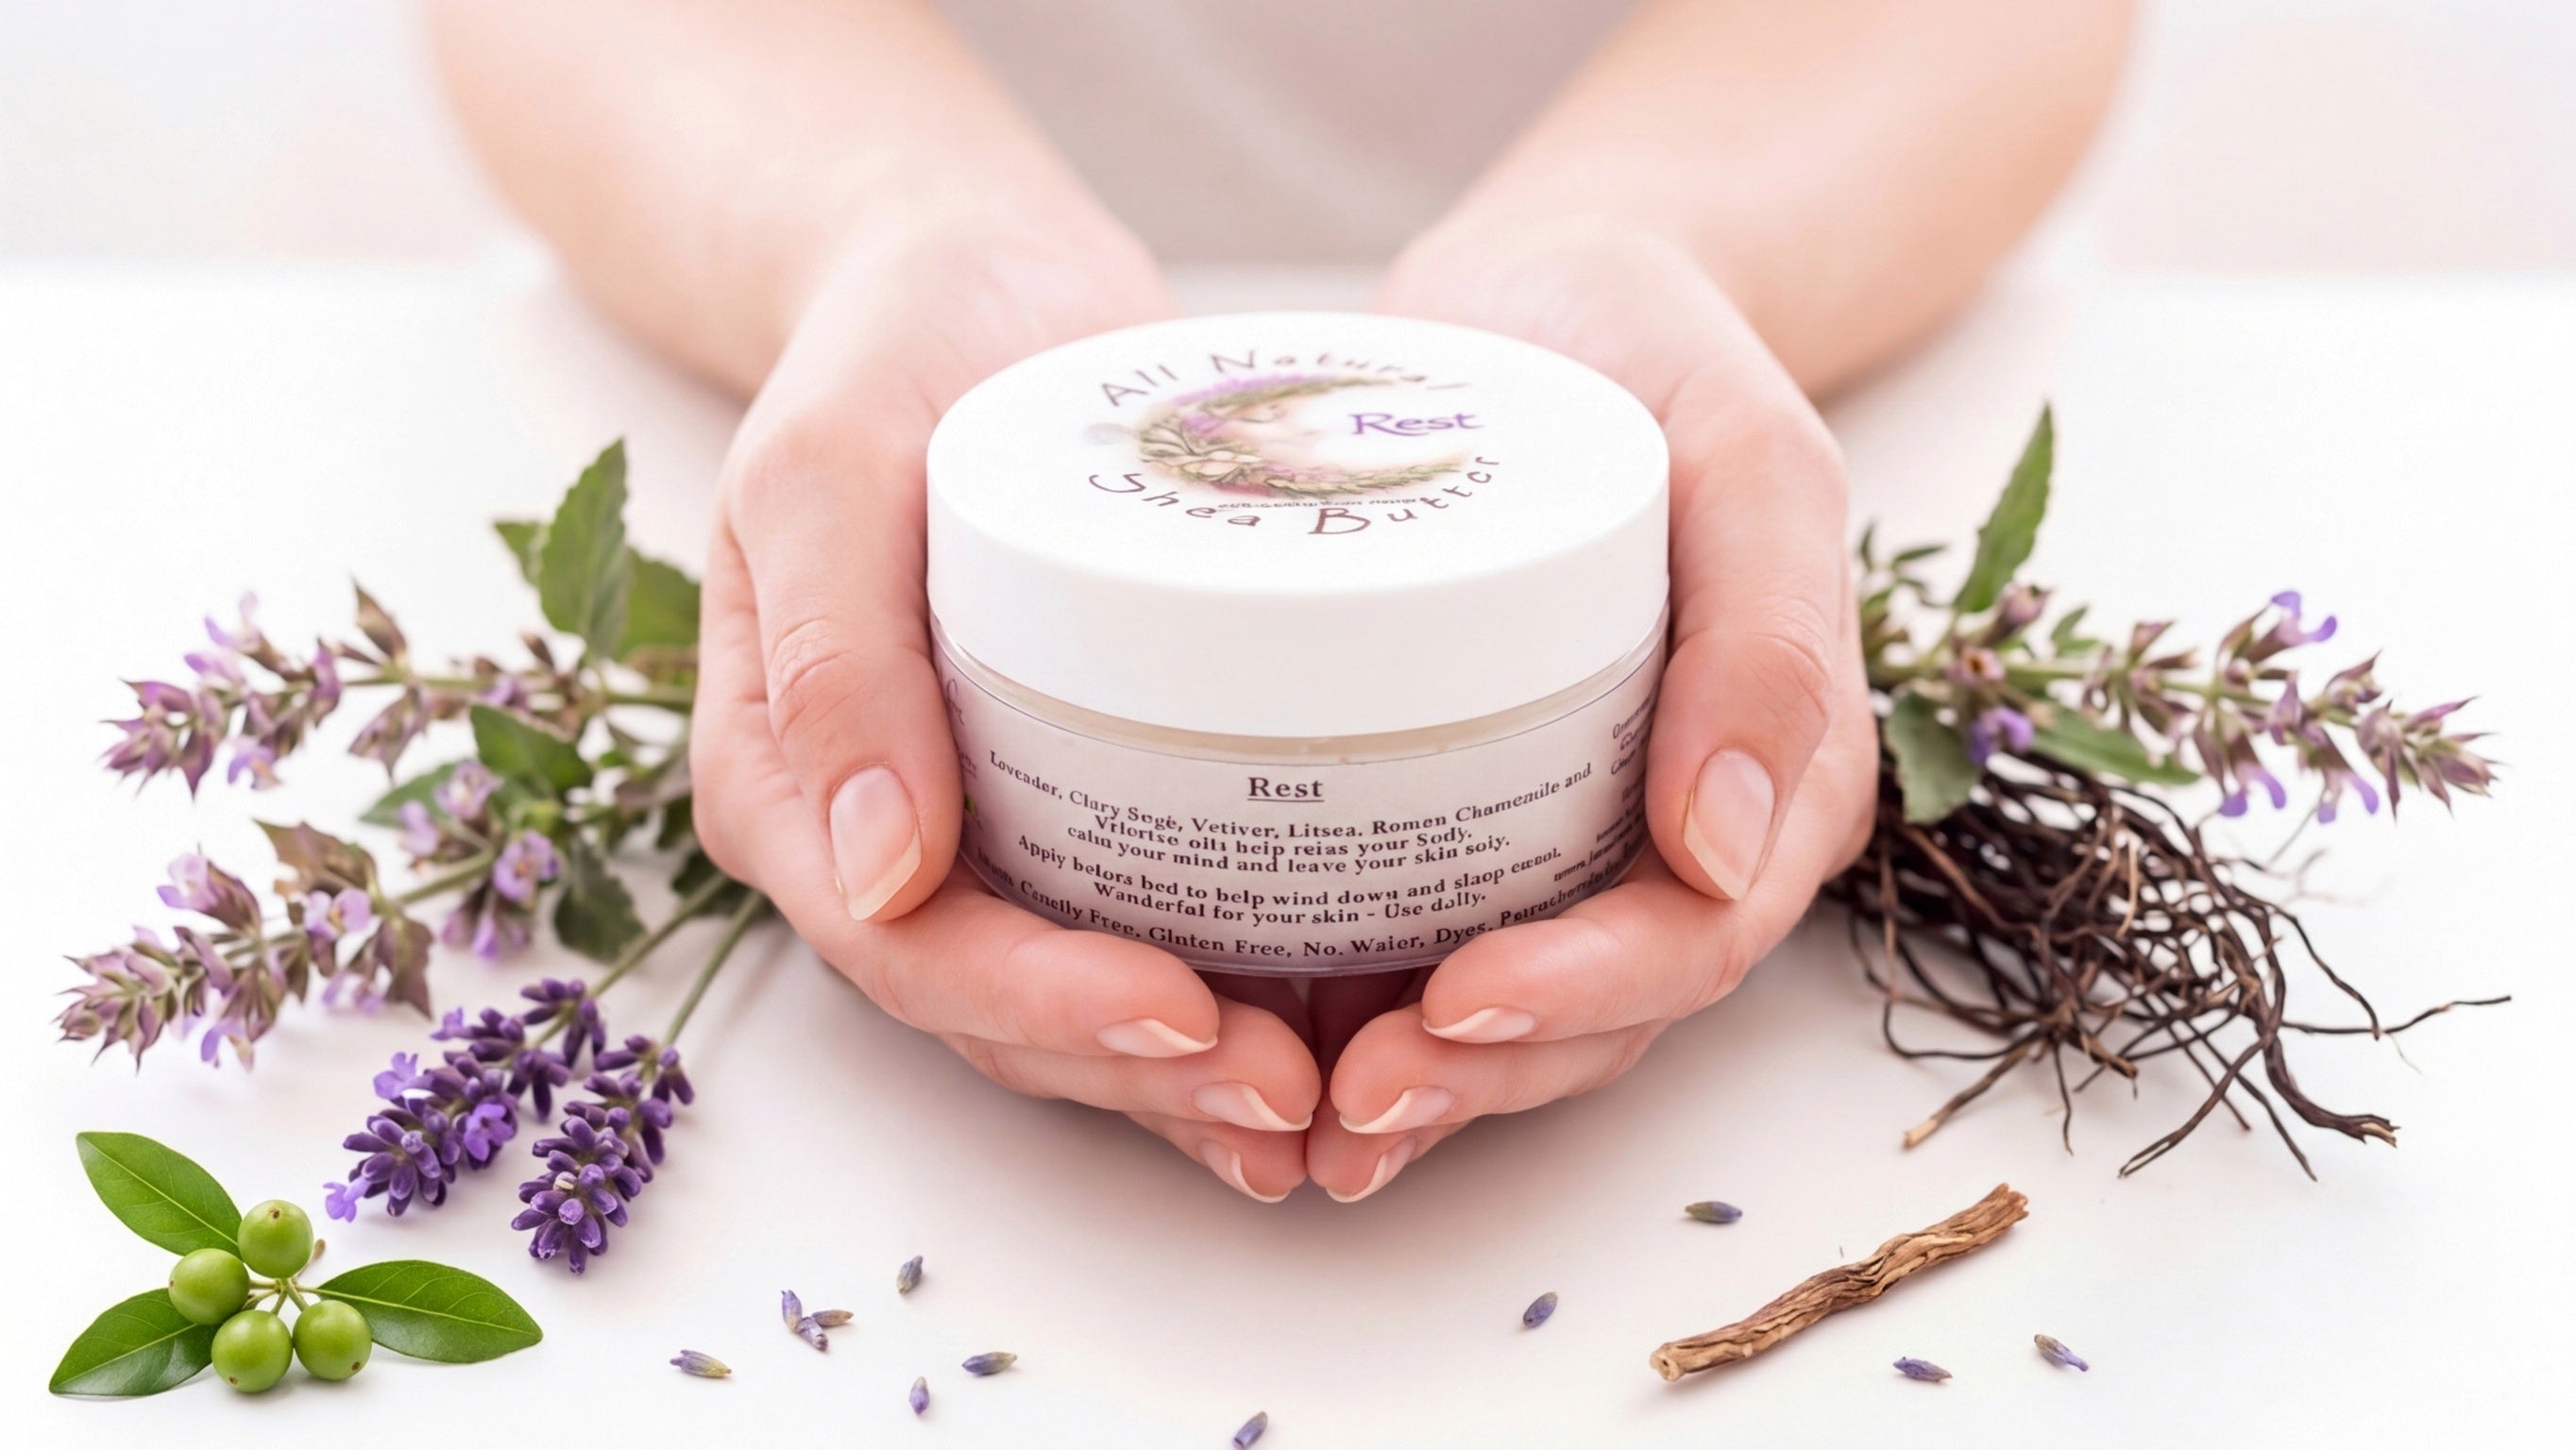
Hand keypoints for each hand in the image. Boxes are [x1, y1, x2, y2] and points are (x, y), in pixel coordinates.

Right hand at [689, 202, 1319, 1199]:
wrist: (975, 284)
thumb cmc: (891, 344)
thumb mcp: (829, 457)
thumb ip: (829, 646)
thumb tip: (878, 865)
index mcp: (788, 778)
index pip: (903, 946)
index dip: (1038, 1006)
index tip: (1182, 1015)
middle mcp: (875, 833)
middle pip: (994, 1011)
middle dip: (1136, 1076)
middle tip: (1292, 1095)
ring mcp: (974, 827)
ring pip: (1068, 1006)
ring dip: (1185, 1079)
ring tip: (1323, 1106)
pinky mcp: (1068, 800)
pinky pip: (1134, 932)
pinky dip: (1224, 1003)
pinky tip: (1328, 1042)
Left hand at [1303, 218, 1879, 1201]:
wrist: (1546, 302)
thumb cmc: (1653, 354)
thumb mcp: (1747, 451)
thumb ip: (1772, 626)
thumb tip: (1733, 840)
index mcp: (1778, 772)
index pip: (1695, 937)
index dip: (1585, 998)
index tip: (1457, 998)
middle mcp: (1683, 832)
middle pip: (1602, 1014)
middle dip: (1481, 1080)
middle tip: (1344, 1101)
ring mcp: (1576, 833)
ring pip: (1517, 1014)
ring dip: (1418, 1086)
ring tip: (1291, 1117)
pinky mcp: (1475, 810)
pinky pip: (1432, 944)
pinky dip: (1361, 1016)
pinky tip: (1271, 1052)